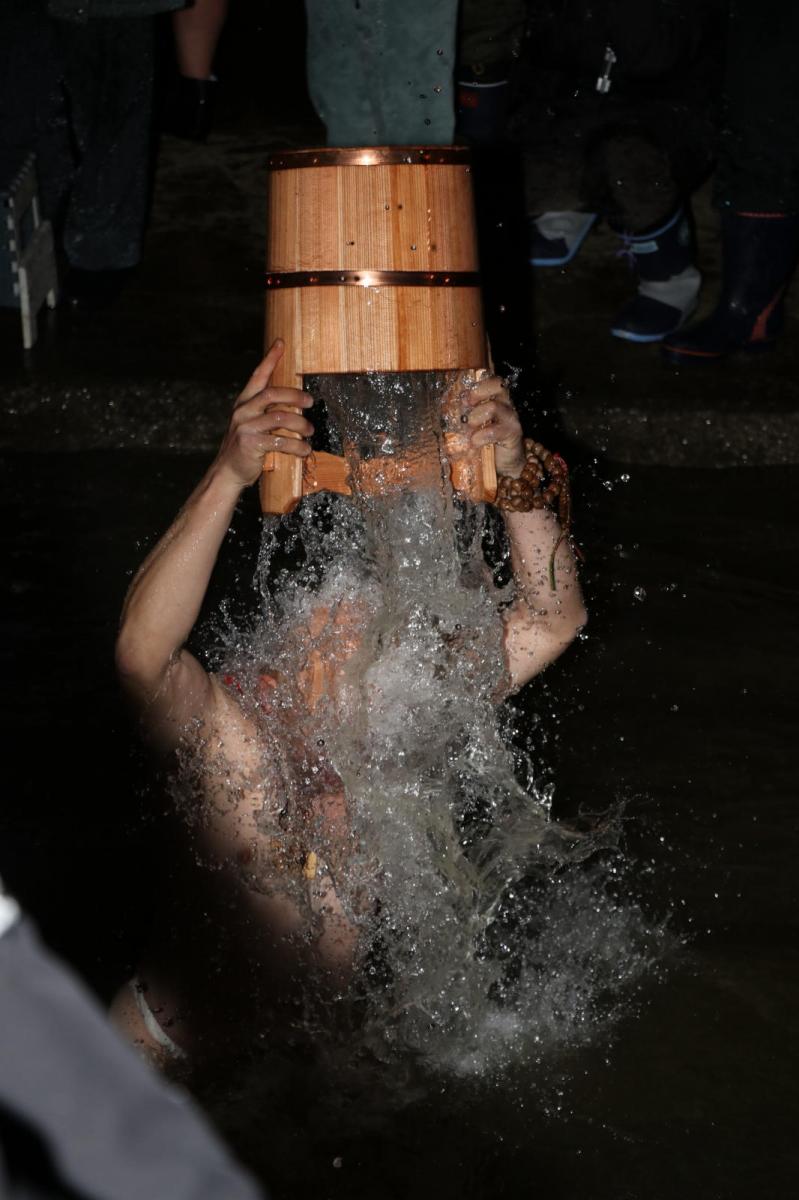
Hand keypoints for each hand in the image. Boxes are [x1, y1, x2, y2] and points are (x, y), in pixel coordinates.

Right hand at [214, 339, 313, 487]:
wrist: (227, 472)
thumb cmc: (245, 448)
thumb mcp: (251, 424)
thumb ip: (265, 412)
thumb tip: (294, 405)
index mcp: (243, 403)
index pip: (257, 376)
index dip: (270, 359)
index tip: (281, 344)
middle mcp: (243, 412)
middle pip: (273, 394)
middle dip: (295, 396)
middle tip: (311, 402)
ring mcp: (246, 427)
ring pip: (280, 418)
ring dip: (300, 424)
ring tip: (310, 431)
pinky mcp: (251, 444)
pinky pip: (280, 441)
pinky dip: (297, 446)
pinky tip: (304, 450)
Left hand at [461, 375, 524, 476]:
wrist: (505, 465)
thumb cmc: (486, 443)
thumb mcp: (474, 426)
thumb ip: (465, 416)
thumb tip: (448, 411)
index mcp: (496, 399)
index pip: (492, 380)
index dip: (477, 385)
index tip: (464, 398)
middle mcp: (506, 404)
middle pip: (498, 384)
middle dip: (478, 393)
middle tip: (467, 407)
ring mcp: (511, 418)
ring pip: (493, 406)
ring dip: (475, 418)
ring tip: (469, 431)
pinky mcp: (513, 433)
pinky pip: (494, 430)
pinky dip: (480, 437)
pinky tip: (474, 443)